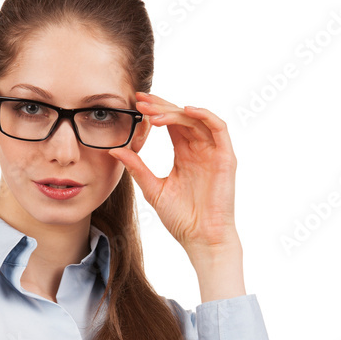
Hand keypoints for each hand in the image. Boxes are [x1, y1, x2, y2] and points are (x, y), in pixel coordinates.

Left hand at [108, 93, 239, 257]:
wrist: (201, 238)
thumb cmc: (181, 218)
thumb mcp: (153, 189)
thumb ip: (137, 168)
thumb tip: (114, 150)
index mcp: (184, 154)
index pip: (170, 124)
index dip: (154, 111)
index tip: (135, 103)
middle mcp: (199, 149)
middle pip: (181, 117)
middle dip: (161, 106)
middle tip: (141, 101)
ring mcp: (213, 152)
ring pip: (196, 120)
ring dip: (175, 112)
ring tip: (154, 113)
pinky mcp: (226, 157)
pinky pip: (219, 128)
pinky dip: (204, 115)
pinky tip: (185, 111)